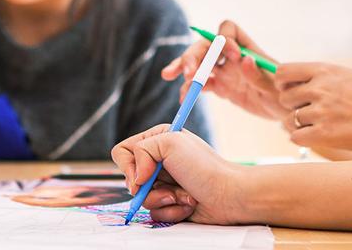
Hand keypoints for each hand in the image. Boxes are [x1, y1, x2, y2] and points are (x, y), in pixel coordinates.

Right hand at [111, 124, 246, 224]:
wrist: (228, 195)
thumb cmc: (203, 166)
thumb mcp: (170, 142)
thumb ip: (141, 151)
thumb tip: (136, 179)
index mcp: (157, 140)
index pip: (123, 152)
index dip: (129, 166)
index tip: (144, 175)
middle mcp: (158, 160)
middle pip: (130, 178)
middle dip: (150, 187)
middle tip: (169, 186)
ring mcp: (163, 183)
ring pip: (142, 198)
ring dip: (164, 199)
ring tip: (183, 195)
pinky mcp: (170, 202)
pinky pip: (155, 212)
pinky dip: (172, 211)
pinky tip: (187, 204)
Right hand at [162, 20, 287, 119]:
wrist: (288, 111)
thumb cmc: (288, 94)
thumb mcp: (278, 86)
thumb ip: (259, 74)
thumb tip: (243, 59)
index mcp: (248, 48)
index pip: (228, 31)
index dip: (226, 41)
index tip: (233, 57)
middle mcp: (232, 56)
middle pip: (206, 46)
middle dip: (194, 56)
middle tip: (188, 73)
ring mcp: (224, 71)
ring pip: (199, 64)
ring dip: (184, 68)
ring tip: (169, 75)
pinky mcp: (221, 87)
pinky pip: (201, 84)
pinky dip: (190, 89)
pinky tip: (184, 98)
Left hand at [275, 63, 351, 153]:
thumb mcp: (349, 75)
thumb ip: (322, 76)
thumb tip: (295, 81)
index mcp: (325, 70)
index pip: (284, 71)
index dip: (282, 83)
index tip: (289, 90)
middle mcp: (321, 88)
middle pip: (284, 97)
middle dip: (292, 106)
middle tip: (308, 112)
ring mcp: (322, 111)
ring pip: (289, 119)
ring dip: (298, 124)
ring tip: (317, 125)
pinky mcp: (325, 133)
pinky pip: (295, 137)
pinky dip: (302, 138)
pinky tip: (316, 137)